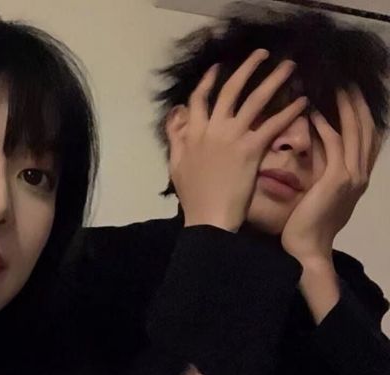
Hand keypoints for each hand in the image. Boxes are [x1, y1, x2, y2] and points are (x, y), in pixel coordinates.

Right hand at [168, 50, 307, 231]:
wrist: (209, 218)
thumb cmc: (193, 195)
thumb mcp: (176, 164)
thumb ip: (176, 136)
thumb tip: (176, 113)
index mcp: (194, 132)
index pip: (200, 98)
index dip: (209, 80)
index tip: (219, 67)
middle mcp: (214, 128)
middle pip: (231, 90)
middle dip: (247, 68)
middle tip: (263, 54)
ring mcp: (234, 137)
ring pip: (254, 100)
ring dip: (273, 80)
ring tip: (289, 67)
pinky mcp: (252, 150)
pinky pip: (272, 125)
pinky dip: (289, 111)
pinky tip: (302, 101)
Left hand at [281, 86, 381, 263]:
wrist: (308, 247)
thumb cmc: (310, 220)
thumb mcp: (323, 191)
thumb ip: (325, 168)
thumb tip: (317, 141)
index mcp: (359, 176)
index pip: (367, 137)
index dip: (362, 113)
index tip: (351, 93)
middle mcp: (361, 173)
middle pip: (365, 129)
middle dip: (357, 103)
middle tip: (346, 81)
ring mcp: (352, 177)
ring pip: (354, 133)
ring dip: (346, 108)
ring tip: (337, 87)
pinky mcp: (337, 180)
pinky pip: (335, 146)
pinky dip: (327, 127)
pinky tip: (316, 112)